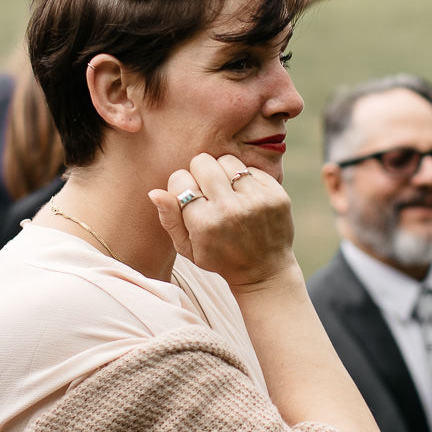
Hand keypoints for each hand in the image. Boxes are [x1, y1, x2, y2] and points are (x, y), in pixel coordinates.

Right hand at [148, 152, 298, 291]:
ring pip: (227, 160)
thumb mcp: (188, 248)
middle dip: (200, 172)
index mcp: (203, 224)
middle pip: (202, 162)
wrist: (264, 271)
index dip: (181, 186)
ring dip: (224, 172)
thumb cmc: (220, 258)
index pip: (179, 179)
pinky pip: (252, 168)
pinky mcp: (276, 195)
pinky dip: (246, 179)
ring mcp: (255, 201)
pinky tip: (247, 197)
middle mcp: (229, 210)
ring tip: (228, 192)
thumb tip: (154, 192)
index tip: (190, 198)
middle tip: (208, 190)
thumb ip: (169, 219)